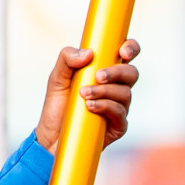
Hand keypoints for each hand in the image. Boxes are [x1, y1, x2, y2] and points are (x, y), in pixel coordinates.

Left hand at [34, 39, 140, 153]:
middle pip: (131, 73)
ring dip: (104, 91)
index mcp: (106, 71)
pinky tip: (90, 107)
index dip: (131, 48)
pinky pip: (120, 113)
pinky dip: (105, 107)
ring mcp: (119, 106)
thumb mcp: (56, 78)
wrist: (52, 136)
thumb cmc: (58, 106)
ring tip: (83, 95)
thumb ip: (67, 59)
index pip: (127, 54)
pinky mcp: (118, 125)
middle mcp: (116, 88)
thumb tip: (89, 53)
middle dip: (117, 72)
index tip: (123, 51)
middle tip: (97, 76)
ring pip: (126, 93)